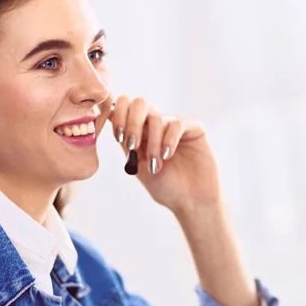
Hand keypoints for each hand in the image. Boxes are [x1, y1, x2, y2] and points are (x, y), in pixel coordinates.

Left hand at [108, 96, 221, 213]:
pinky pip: (178, 124)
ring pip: (157, 118)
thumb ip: (126, 143)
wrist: (191, 202)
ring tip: (155, 164)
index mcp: (142, 131)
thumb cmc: (165, 187)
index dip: (119, 115)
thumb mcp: (138, 166)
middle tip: (133, 145)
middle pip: (140, 103)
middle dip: (132, 122)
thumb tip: (110, 116)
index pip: (126, 107)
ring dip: (152, 143)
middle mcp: (158, 125)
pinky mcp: (195, 129)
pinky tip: (167, 156)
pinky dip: (169, 140)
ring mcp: (176, 125)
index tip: (118, 137)